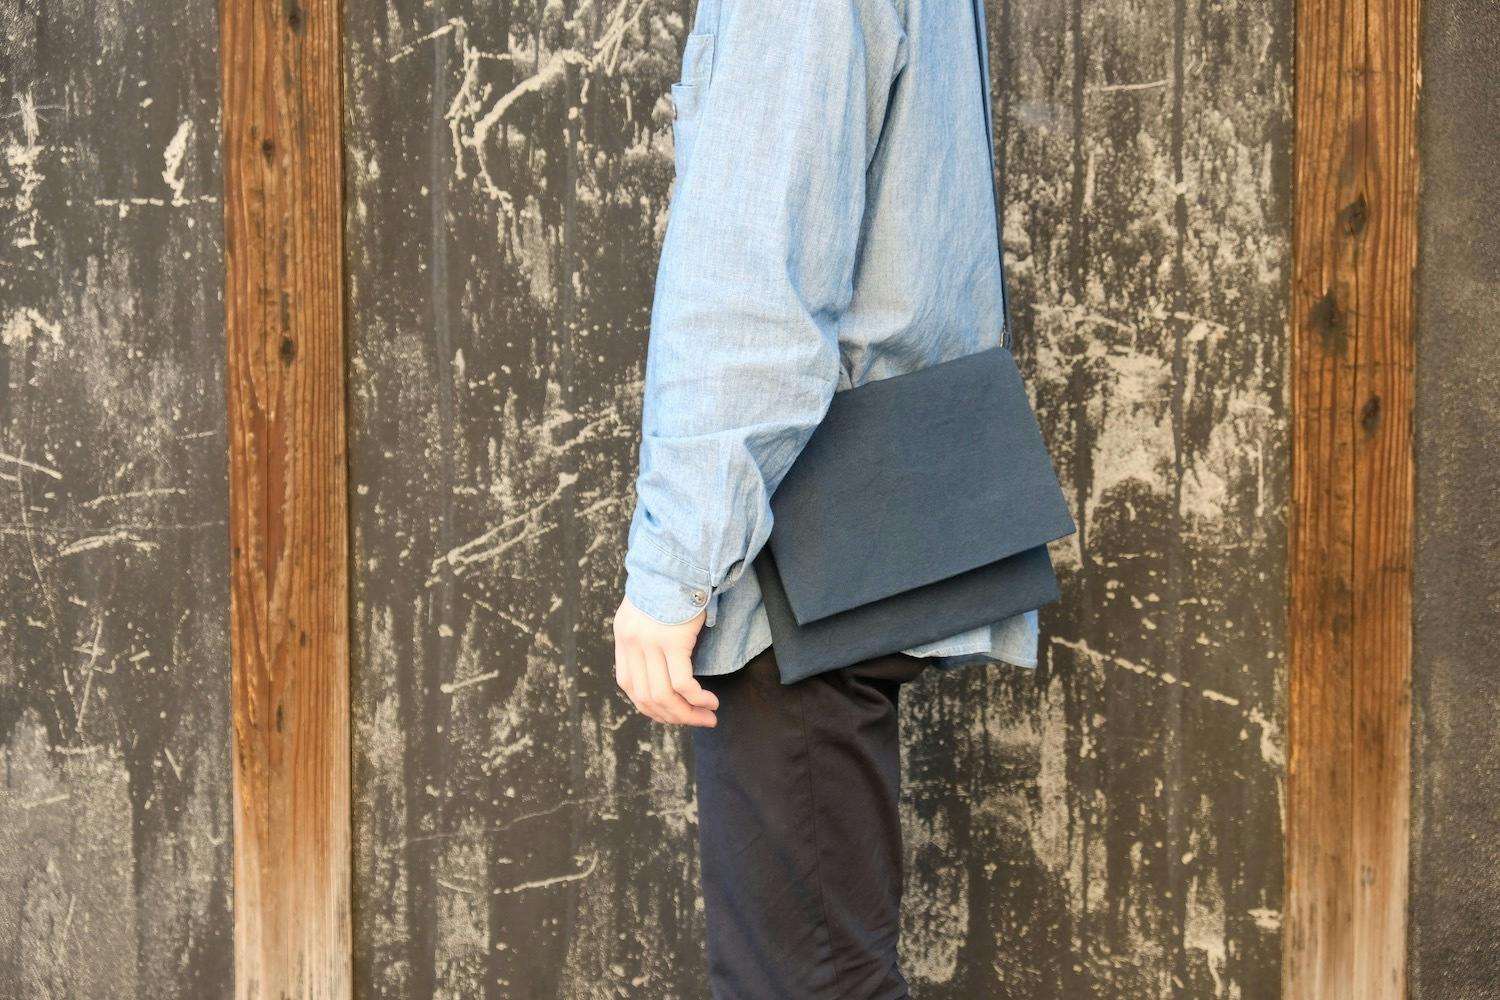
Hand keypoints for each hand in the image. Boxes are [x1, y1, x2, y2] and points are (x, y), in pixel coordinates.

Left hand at [612, 595, 718, 726]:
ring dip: (687, 713)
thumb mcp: (649, 610)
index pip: (629, 686)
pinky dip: (695, 698)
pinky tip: (709, 701)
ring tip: (708, 716)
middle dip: (673, 717)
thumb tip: (662, 668)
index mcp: (624, 636)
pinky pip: (682, 682)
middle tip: (697, 722)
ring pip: (664, 695)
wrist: (683, 558)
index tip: (673, 713)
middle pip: (646, 697)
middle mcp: (632, 642)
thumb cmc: (674, 582)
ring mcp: (650, 642)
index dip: (650, 707)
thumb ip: (648, 636)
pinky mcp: (672, 640)